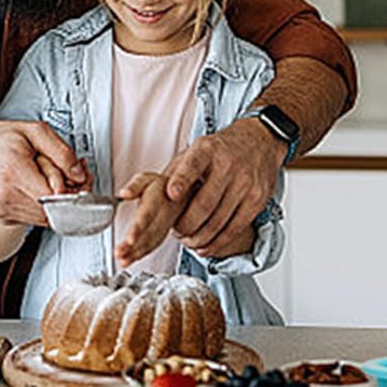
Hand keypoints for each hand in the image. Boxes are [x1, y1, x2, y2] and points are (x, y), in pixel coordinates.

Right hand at [0, 118, 86, 225]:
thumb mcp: (36, 131)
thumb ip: (62, 153)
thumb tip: (79, 175)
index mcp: (13, 172)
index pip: (55, 197)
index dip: (73, 189)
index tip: (78, 177)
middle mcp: (6, 196)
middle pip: (54, 210)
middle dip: (68, 194)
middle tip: (70, 174)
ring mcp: (3, 209)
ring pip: (47, 217)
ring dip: (57, 201)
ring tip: (51, 177)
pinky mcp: (4, 216)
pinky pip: (36, 218)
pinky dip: (45, 205)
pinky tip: (41, 186)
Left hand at [114, 171, 181, 265]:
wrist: (185, 191)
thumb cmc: (163, 185)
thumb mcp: (149, 178)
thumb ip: (136, 184)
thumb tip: (124, 193)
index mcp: (160, 199)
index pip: (149, 214)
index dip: (139, 227)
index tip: (129, 239)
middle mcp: (166, 214)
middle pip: (151, 233)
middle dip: (135, 246)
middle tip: (119, 254)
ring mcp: (169, 226)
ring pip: (153, 242)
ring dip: (138, 253)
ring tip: (123, 260)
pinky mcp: (167, 235)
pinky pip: (156, 245)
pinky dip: (143, 254)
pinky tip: (131, 259)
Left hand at [164, 118, 279, 256]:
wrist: (259, 141)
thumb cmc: (219, 151)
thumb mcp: (192, 153)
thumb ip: (168, 174)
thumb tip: (127, 195)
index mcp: (206, 150)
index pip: (192, 165)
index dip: (181, 180)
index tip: (171, 194)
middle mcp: (228, 164)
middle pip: (203, 205)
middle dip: (184, 226)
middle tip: (176, 231)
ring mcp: (245, 182)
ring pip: (218, 222)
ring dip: (198, 238)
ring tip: (189, 239)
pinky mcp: (257, 199)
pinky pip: (234, 229)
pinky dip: (217, 242)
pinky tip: (206, 244)